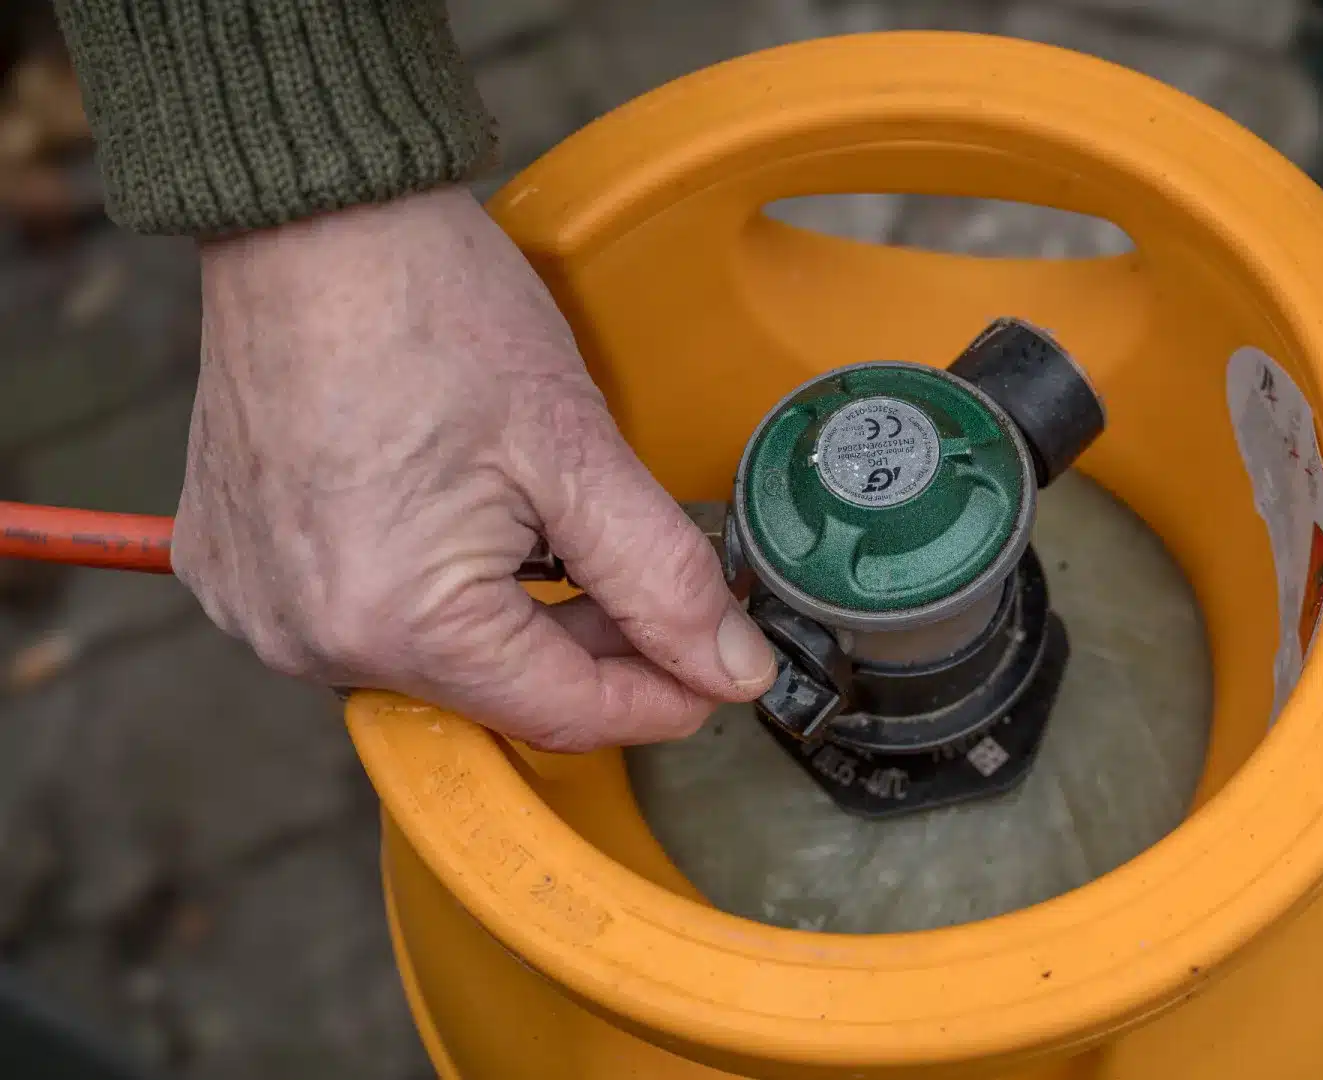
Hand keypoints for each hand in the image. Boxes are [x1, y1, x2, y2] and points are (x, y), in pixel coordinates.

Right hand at [176, 186, 774, 750]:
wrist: (309, 218)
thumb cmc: (430, 308)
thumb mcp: (579, 451)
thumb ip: (665, 578)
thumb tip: (730, 666)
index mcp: (397, 622)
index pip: (564, 712)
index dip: (662, 698)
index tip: (720, 673)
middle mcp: (310, 638)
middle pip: (500, 689)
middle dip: (592, 645)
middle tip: (658, 583)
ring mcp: (260, 606)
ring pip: (436, 658)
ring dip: (514, 614)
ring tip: (552, 525)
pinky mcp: (234, 567)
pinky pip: (362, 615)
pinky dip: (432, 586)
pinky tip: (467, 515)